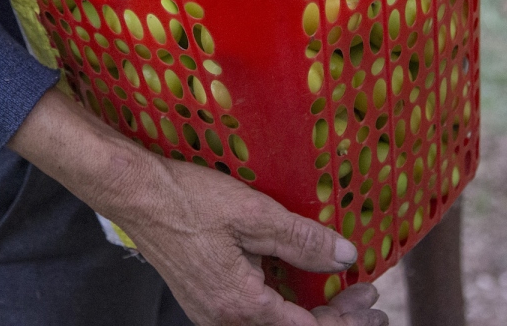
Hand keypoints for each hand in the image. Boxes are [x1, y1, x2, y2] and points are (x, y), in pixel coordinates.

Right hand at [9, 90, 389, 325]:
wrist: (135, 194)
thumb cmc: (189, 200)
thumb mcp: (254, 214)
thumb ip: (302, 239)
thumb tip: (346, 256)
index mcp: (242, 306)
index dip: (347, 319)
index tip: (371, 297)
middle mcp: (225, 319)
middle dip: (335, 320)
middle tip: (368, 302)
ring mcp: (211, 311)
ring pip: (272, 324)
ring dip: (309, 312)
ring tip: (340, 291)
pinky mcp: (204, 298)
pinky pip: (253, 311)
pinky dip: (282, 302)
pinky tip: (295, 280)